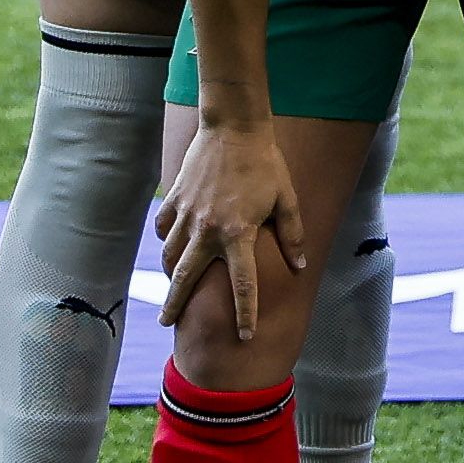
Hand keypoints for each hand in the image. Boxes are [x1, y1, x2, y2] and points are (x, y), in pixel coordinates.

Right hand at [151, 109, 308, 329]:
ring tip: (169, 292)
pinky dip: (165, 241)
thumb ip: (292, 234)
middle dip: (176, 305)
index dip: (245, 313)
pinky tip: (169, 248)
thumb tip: (299, 266)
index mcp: (239, 233)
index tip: (244, 336)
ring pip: (170, 255)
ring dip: (168, 276)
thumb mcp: (286, 199)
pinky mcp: (175, 199)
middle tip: (168, 324)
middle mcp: (207, 229)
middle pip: (187, 278)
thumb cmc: (265, 163)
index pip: (243, 284)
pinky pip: (164, 228)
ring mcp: (187, 215)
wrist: (233, 126)